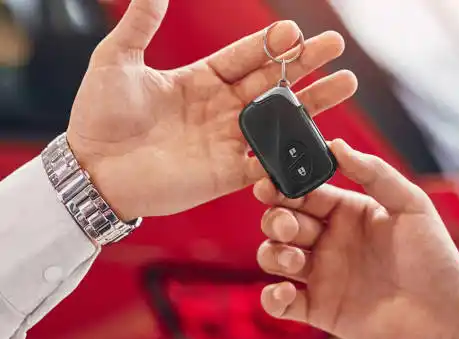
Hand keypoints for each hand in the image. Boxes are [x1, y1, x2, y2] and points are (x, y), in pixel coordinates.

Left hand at [67, 0, 356, 219]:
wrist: (93, 172)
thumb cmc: (99, 116)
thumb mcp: (116, 60)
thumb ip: (141, 24)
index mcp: (201, 79)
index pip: (245, 56)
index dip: (270, 44)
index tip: (293, 30)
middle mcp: (221, 108)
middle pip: (273, 82)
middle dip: (304, 63)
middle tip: (336, 46)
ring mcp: (227, 141)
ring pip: (279, 119)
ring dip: (312, 103)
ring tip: (345, 84)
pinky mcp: (228, 173)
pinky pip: (266, 162)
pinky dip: (290, 152)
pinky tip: (319, 139)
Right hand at [254, 140, 458, 338]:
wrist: (447, 314)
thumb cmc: (434, 256)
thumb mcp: (410, 204)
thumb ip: (373, 171)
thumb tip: (335, 144)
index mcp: (346, 212)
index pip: (303, 193)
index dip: (282, 188)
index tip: (268, 184)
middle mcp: (329, 241)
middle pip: (281, 223)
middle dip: (276, 220)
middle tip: (289, 227)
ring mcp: (322, 276)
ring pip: (274, 258)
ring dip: (273, 254)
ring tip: (295, 259)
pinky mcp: (319, 309)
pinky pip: (281, 304)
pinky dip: (273, 298)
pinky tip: (287, 292)